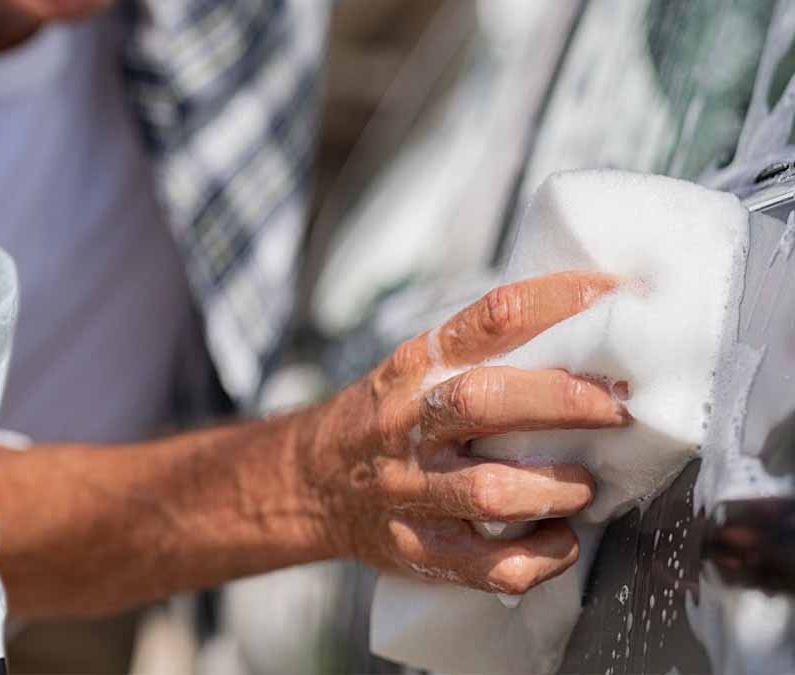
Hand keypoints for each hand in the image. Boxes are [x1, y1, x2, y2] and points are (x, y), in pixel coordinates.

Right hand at [307, 271, 629, 594]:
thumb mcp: (419, 366)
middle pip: (484, 401)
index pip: (492, 317)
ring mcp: (410, 491)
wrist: (314, 480)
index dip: (560, 302)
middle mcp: (408, 423)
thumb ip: (487, 350)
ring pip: (490, 492)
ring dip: (556, 488)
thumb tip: (595, 321)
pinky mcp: (418, 549)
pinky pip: (492, 565)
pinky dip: (542, 556)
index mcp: (417, 366)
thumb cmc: (391, 418)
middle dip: (563, 401)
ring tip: (583, 485)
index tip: (615, 299)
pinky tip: (558, 539)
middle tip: (617, 408)